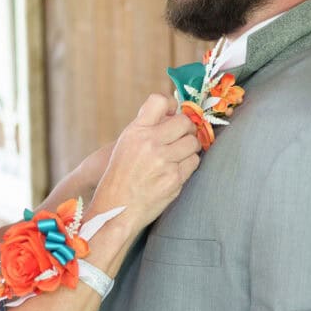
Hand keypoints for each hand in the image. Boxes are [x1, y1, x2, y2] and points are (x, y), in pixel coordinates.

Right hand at [92, 94, 200, 230]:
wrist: (117, 209)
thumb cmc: (121, 176)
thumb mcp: (125, 144)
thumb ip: (147, 127)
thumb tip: (173, 109)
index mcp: (135, 131)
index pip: (159, 101)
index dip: (171, 105)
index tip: (172, 114)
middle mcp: (149, 143)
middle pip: (184, 121)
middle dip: (186, 129)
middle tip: (181, 137)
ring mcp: (163, 161)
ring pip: (193, 142)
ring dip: (189, 147)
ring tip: (178, 154)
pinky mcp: (174, 179)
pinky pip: (193, 162)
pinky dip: (188, 164)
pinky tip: (176, 169)